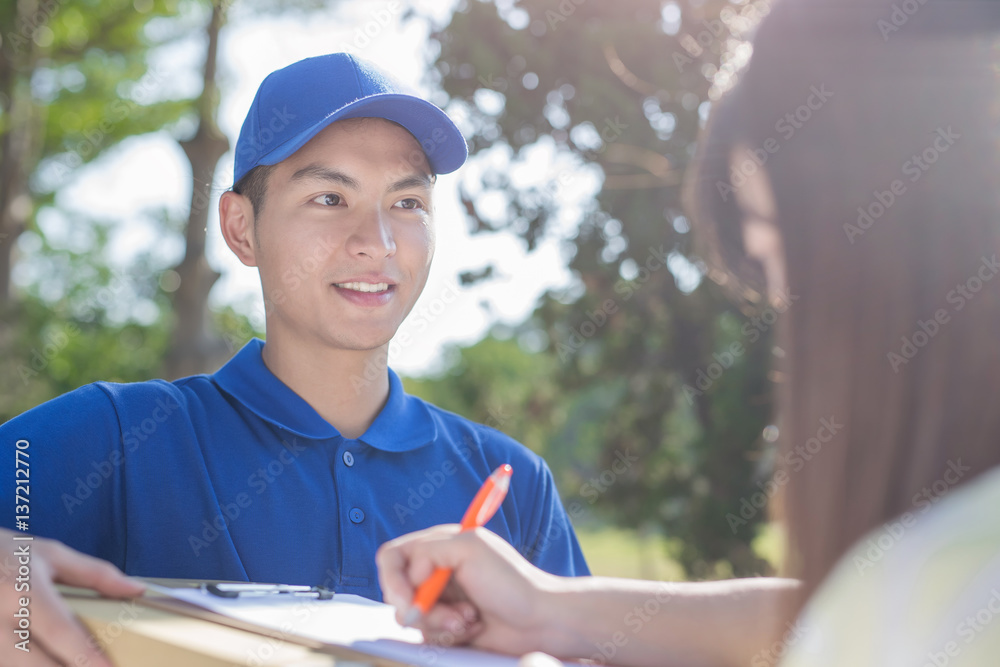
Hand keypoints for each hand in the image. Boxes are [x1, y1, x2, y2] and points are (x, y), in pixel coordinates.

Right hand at [0, 528, 145, 665]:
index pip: (58, 629)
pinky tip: (53, 663)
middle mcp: (0, 618)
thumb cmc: (12, 556)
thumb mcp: (53, 555)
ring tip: (77, 666)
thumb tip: (136, 590)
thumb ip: (96, 574)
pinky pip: (7, 665)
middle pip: (35, 662)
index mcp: (23, 589)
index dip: (83, 653)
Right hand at [376, 526, 563, 656]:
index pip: (393, 557)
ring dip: (441, 623)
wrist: (540, 620)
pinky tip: (474, 626)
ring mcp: (442, 599)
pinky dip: (450, 635)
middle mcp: (436, 570)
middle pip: (398, 592)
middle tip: (453, 616)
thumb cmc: (511, 582)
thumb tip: (409, 579)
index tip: (409, 601)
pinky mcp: (448, 624)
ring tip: (470, 618)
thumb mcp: (470, 549)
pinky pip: (428, 636)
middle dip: (424, 609)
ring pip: (413, 618)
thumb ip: (429, 551)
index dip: (393, 580)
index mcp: (439, 544)